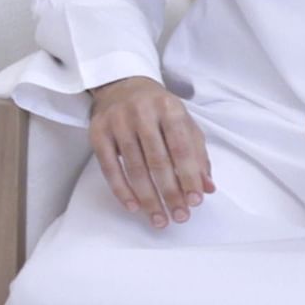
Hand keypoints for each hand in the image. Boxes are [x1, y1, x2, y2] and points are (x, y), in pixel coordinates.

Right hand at [90, 75, 212, 230]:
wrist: (121, 85)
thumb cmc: (158, 109)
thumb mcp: (183, 123)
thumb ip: (197, 154)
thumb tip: (207, 187)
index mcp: (169, 108)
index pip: (181, 147)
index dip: (189, 176)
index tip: (195, 201)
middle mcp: (143, 112)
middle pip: (158, 160)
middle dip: (170, 193)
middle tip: (179, 217)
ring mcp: (118, 122)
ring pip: (134, 167)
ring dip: (148, 198)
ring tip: (159, 219)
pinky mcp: (98, 133)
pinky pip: (109, 168)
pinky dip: (121, 190)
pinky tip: (134, 206)